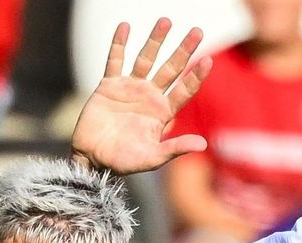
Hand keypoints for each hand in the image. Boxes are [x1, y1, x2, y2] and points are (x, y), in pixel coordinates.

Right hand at [71, 18, 211, 174]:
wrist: (93, 159)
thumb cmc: (124, 162)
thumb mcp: (152, 158)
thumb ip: (175, 148)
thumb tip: (203, 144)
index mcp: (163, 112)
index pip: (184, 90)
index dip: (196, 76)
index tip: (208, 60)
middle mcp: (150, 96)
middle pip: (171, 69)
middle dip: (183, 51)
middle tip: (197, 32)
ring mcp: (130, 88)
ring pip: (146, 59)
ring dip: (156, 41)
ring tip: (166, 21)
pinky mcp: (109, 85)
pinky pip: (115, 60)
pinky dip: (119, 44)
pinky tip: (125, 26)